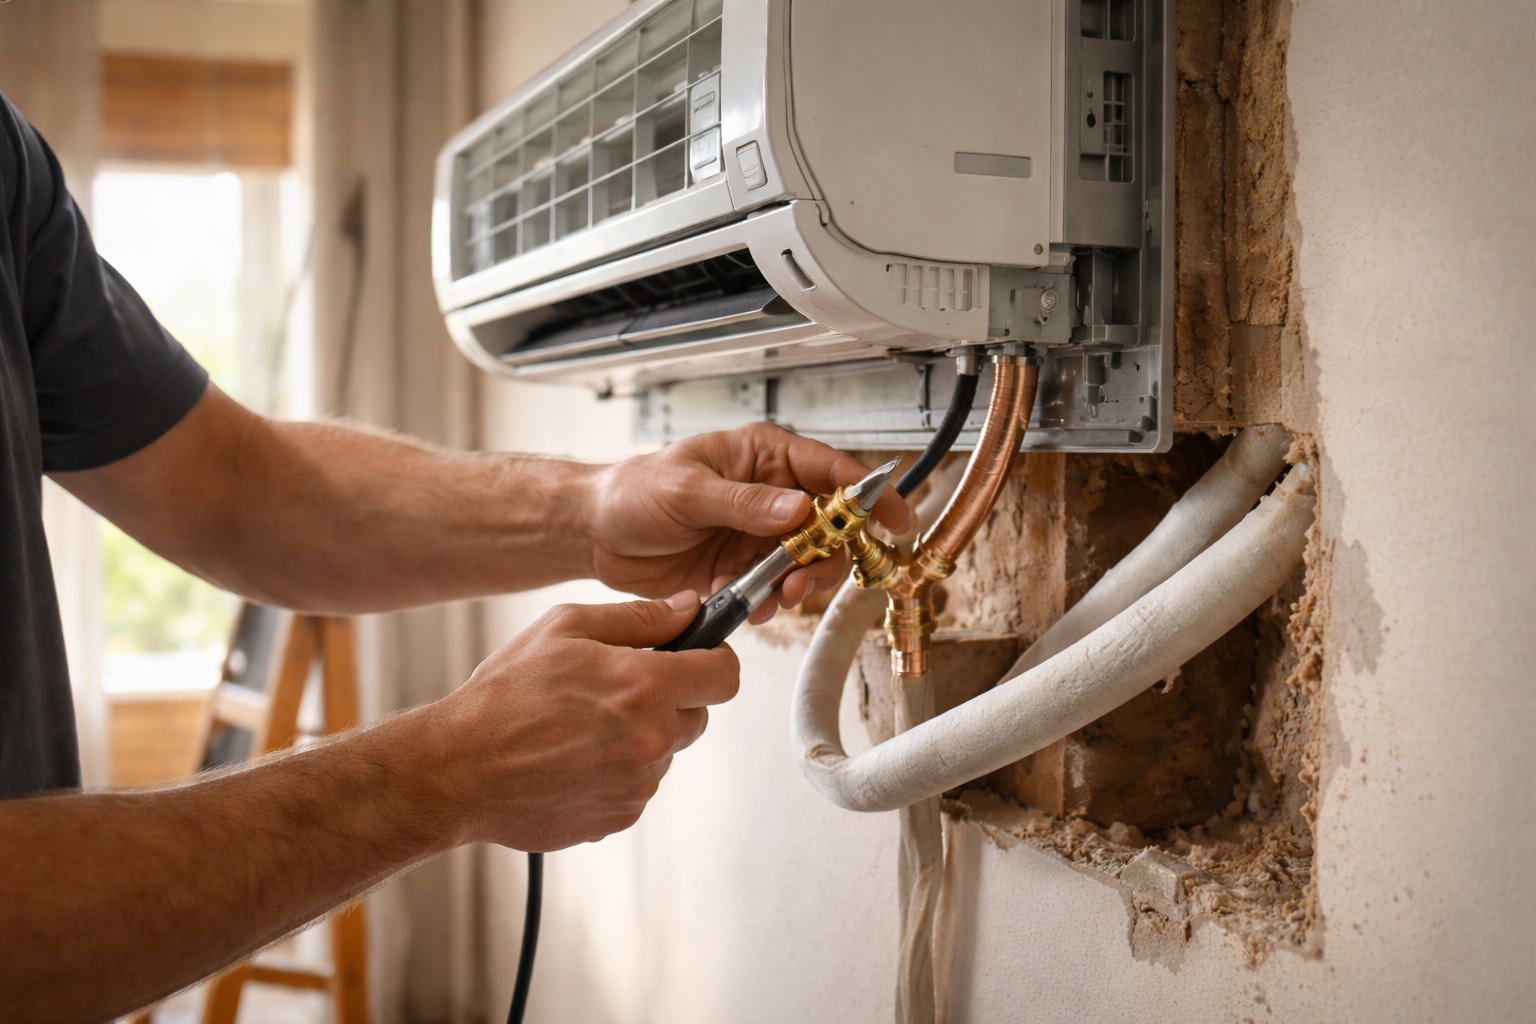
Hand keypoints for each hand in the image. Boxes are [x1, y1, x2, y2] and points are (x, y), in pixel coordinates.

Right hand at [426, 592, 736, 850]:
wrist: (458, 770)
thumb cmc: (505, 694)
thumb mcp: (564, 629)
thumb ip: (639, 617)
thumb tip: (689, 608)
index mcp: (644, 686)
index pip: (725, 675)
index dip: (714, 661)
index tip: (697, 658)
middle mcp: (650, 740)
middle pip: (699, 716)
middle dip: (671, 700)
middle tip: (618, 692)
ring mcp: (637, 785)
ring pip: (665, 752)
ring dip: (640, 738)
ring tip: (581, 728)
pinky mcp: (620, 817)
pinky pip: (639, 786)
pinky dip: (618, 772)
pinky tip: (573, 759)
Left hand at [582, 422, 910, 620]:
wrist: (596, 534)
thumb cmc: (633, 492)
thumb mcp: (686, 490)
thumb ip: (743, 502)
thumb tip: (797, 509)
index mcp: (763, 458)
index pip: (831, 471)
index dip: (869, 493)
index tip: (895, 517)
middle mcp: (770, 497)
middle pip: (831, 527)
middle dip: (827, 558)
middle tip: (801, 581)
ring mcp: (760, 537)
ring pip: (809, 565)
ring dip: (798, 586)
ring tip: (773, 597)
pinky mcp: (745, 572)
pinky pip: (777, 592)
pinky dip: (769, 604)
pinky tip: (744, 603)